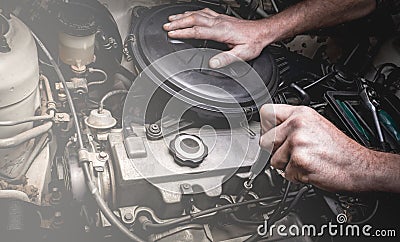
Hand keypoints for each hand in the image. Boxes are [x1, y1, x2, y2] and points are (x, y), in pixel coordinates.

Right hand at [163, 8, 274, 67]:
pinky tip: (189, 14)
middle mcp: (219, 22)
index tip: (172, 33)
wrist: (262, 32)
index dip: (183, 32)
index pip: (197, 31)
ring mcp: (219, 18)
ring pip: (197, 14)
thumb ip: (226, 59)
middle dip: (178, 22)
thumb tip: (213, 63)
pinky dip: (193, 12)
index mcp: (221, 31)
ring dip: (183, 16)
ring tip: (171, 19)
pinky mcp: (222, 18)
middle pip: (194, 19)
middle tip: (166, 26)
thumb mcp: (242, 54)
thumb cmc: (253, 42)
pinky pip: (204, 12)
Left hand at [259, 104, 376, 191]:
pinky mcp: (299, 160)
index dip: (265, 126)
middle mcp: (297, 125)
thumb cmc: (340, 149)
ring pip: (273, 160)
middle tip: (292, 154)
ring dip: (286, 166)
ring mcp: (298, 142)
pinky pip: (285, 173)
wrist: (359, 166)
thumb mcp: (316, 124)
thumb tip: (270, 129)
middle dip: (275, 151)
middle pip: (265, 140)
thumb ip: (293, 123)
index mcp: (301, 113)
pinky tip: (310, 169)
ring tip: (305, 161)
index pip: (266, 112)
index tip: (271, 134)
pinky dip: (296, 176)